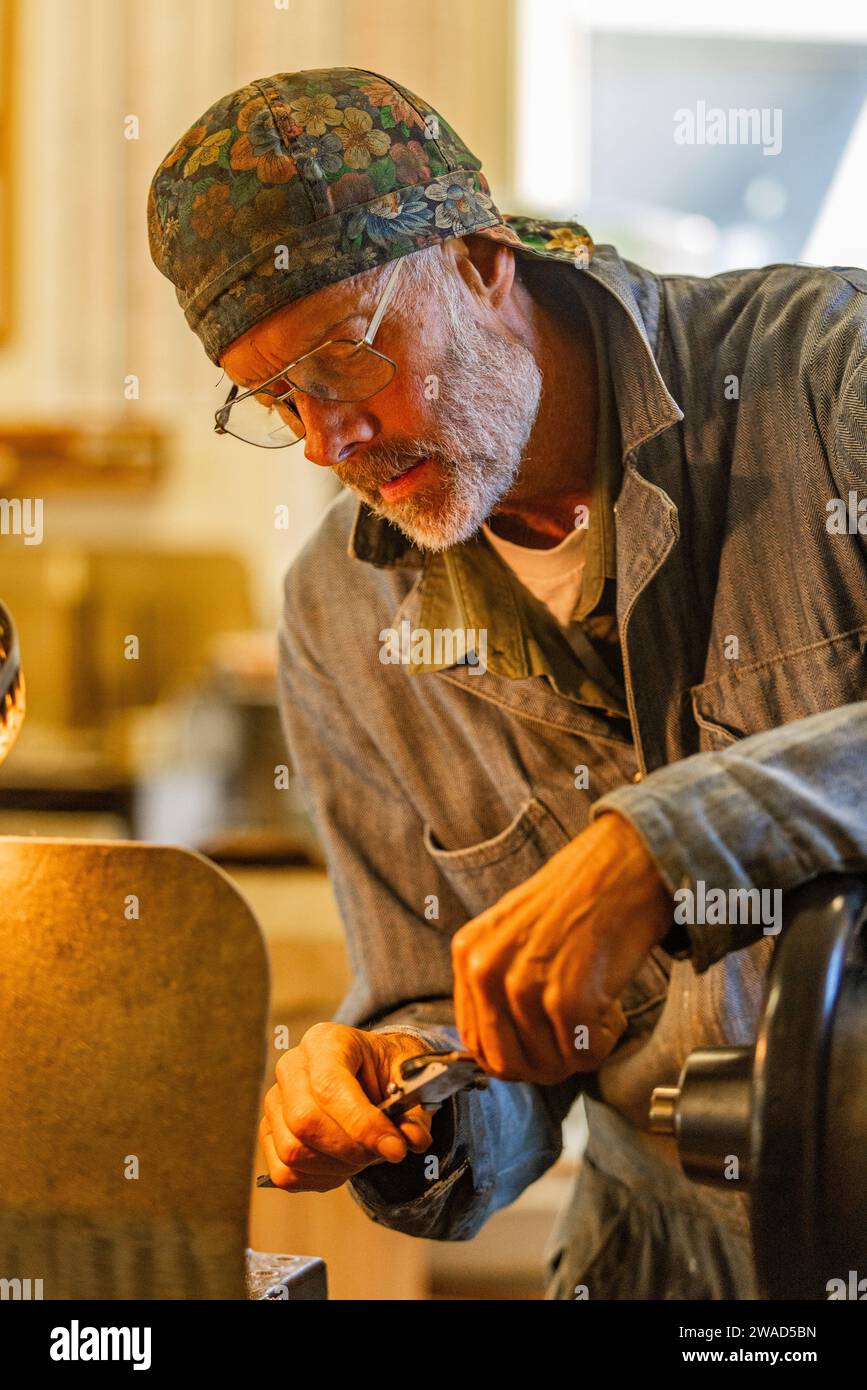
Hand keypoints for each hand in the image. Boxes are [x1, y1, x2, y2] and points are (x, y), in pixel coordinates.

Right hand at [259, 1023, 435, 1191]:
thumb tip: (412, 1141)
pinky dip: (320, 1178)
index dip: (362, 1124)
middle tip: (383, 1153)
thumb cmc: (386, 1072)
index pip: (329, 1086)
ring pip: (293, 1151)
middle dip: (351, 1149)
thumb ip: (414, 1111)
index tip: (396, 1149)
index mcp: (326, 1041)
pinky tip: (343, 1164)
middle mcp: (292, 1066)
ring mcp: (275, 1100)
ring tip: (364, 1155)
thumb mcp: (411, 1080)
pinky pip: (285, 1173)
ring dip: (337, 1166)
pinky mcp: (268, 1133)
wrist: (368, 1073)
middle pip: (305, 1121)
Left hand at [451, 812, 671, 1084]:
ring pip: (546, 1065)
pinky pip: (584, 1056)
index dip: (510, 1056)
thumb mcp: (512, 932)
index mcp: (469, 953)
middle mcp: (487, 971)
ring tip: (595, 1011)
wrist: (623, 866)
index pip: (473, 1039)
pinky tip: (610, 1006)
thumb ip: (496, 982)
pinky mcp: (568, 1001)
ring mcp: (524, 987)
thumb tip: (500, 1042)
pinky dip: (604, 1042)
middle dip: (544, 1065)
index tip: (537, 1051)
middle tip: (572, 1042)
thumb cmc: (579, 897)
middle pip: (505, 1062)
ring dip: (577, 1050)